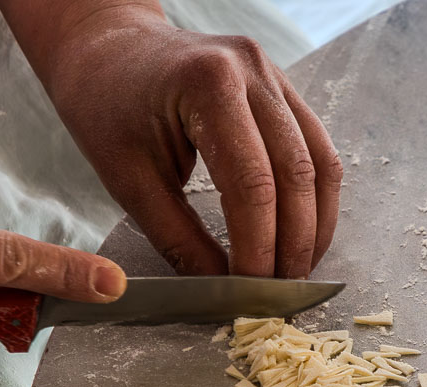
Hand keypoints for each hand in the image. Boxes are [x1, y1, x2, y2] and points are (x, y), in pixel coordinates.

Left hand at [0, 1, 342, 278]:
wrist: (109, 50)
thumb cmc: (107, 109)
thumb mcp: (130, 182)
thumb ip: (180, 240)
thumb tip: (222, 293)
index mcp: (208, 84)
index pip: (252, 183)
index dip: (258, 247)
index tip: (250, 293)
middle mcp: (252, 71)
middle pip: (296, 174)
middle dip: (293, 244)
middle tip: (279, 295)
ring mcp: (274, 76)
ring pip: (319, 164)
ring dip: (315, 226)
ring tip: (295, 273)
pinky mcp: (283, 89)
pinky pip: (316, 150)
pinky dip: (314, 200)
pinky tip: (300, 236)